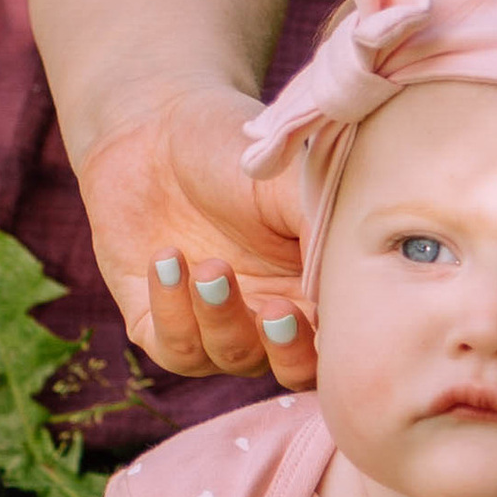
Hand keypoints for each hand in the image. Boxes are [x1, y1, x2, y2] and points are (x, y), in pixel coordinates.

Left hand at [78, 84, 315, 388]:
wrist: (148, 127)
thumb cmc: (230, 151)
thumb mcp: (290, 182)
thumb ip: (325, 229)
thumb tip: (348, 282)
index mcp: (312, 285)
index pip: (339, 340)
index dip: (337, 342)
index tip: (320, 311)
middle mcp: (269, 313)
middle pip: (294, 369)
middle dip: (285, 350)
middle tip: (274, 310)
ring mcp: (215, 322)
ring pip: (232, 357)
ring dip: (220, 317)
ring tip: (207, 265)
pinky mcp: (158, 322)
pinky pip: (173, 347)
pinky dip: (171, 310)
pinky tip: (165, 258)